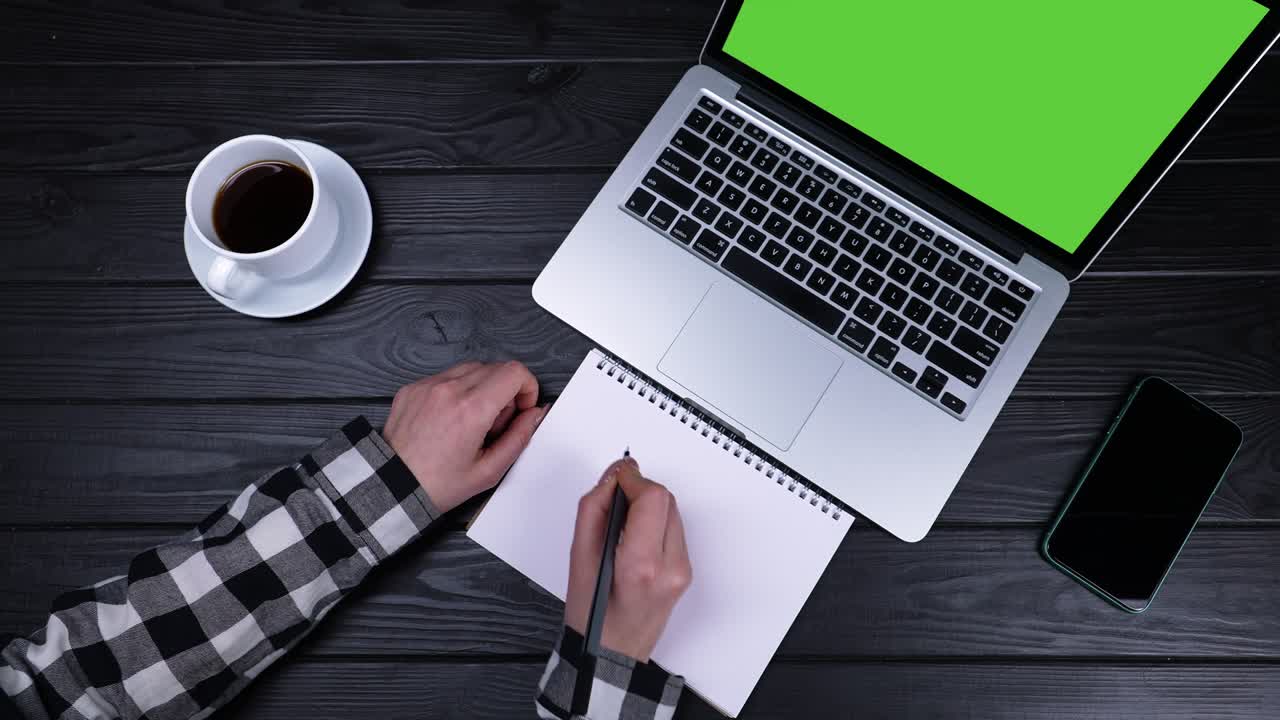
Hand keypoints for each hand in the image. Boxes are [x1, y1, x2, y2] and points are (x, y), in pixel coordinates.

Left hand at [384, 361, 546, 512]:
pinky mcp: (413, 387)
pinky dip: (457, 390)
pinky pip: (447, 376)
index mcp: (472, 410)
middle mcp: (449, 390)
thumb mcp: (488, 471)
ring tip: (471, 421)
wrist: (392, 486)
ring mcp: (428, 385)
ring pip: (472, 368)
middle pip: (496, 368)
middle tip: (494, 423)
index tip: (521, 408)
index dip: (527, 388)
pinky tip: (450, 418)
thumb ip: (519, 437)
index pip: (514, 372)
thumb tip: (535, 414)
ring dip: (482, 388)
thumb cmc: (437, 484)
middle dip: (506, 391)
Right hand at [564, 457, 692, 661]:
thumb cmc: (592, 617)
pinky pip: (673, 528)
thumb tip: (611, 479)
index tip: (616, 477)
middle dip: (638, 490)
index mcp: (642, 566)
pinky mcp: (685, 570)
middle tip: (612, 499)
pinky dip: (653, 522)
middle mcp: (671, 567)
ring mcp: (682, 570)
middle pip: (665, 500)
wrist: (612, 654)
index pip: (652, 498)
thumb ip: (593, 510)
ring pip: (671, 511)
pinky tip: (632, 537)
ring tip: (620, 523)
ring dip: (646, 505)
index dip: (632, 479)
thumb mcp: (578, 559)